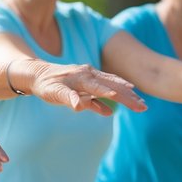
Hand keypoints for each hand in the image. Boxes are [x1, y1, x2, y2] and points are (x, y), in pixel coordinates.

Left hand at [21, 59, 145, 115]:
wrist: (37, 74)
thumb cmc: (45, 84)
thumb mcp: (53, 92)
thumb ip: (68, 98)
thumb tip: (79, 106)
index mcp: (82, 77)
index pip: (101, 88)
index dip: (115, 94)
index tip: (130, 99)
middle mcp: (89, 74)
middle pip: (113, 86)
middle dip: (129, 97)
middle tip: (144, 107)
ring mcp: (90, 77)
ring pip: (112, 85)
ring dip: (126, 95)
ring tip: (140, 104)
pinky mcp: (88, 82)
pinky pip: (104, 89)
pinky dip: (112, 95)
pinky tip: (119, 105)